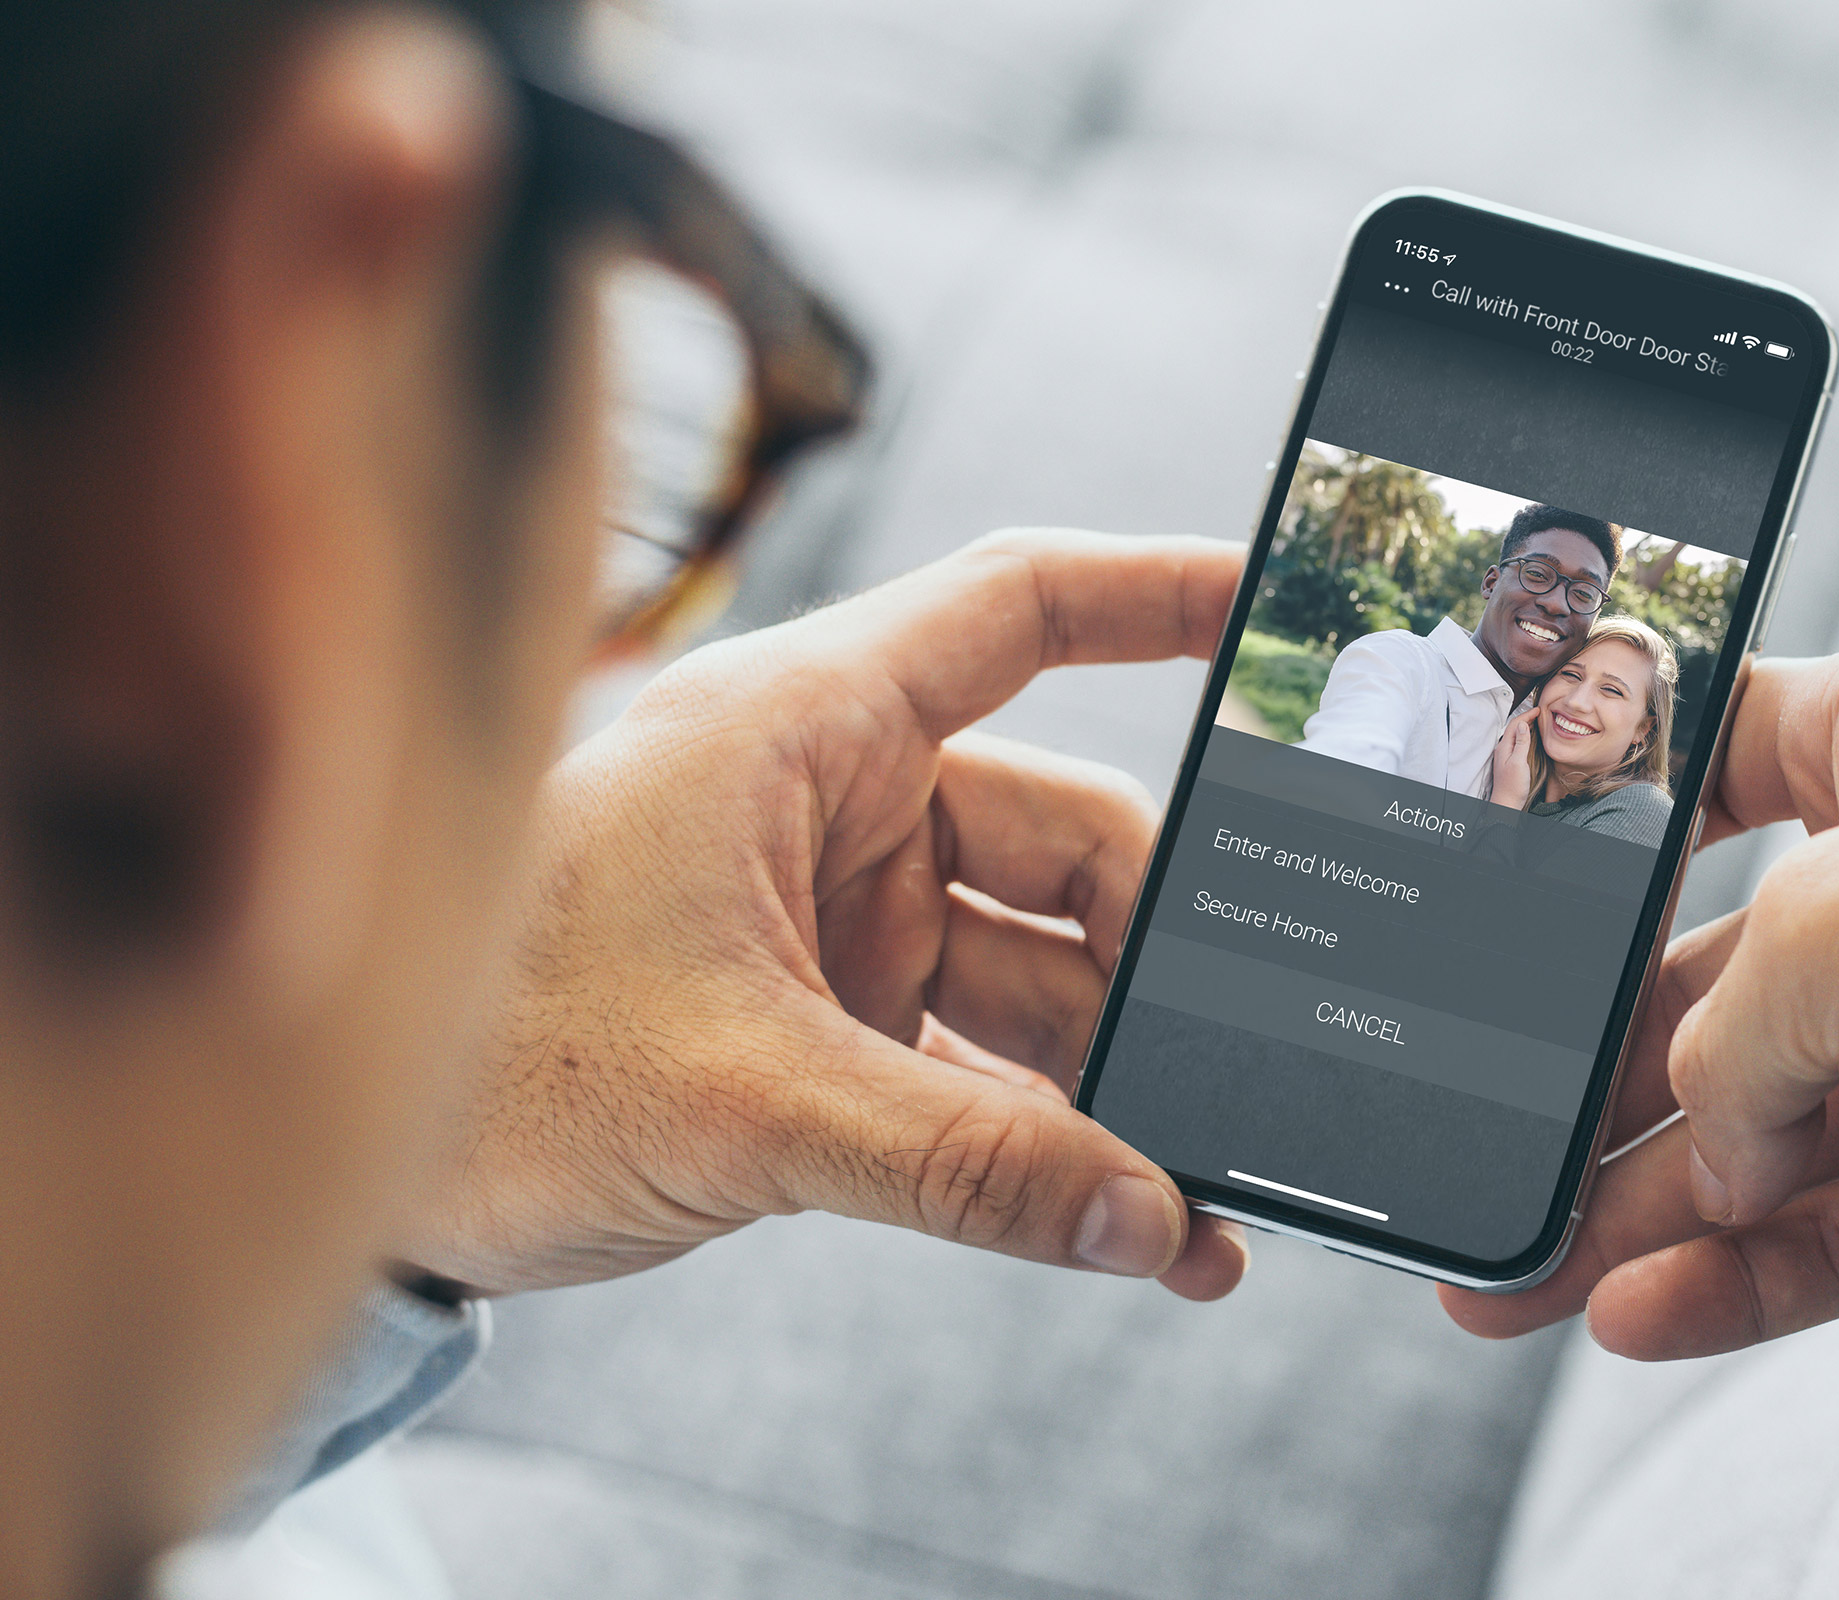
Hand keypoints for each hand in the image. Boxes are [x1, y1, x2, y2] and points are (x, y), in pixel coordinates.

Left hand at [407, 530, 1252, 1301]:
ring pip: (1036, 957)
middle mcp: (831, 800)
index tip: (1273, 598)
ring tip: (1191, 1185)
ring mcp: (836, 910)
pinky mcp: (828, 1013)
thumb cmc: (494, 1058)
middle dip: (1156, 950)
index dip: (1155, 592)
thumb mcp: (742, 1096)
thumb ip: (957, 1158)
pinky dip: (1046, 1128)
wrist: (367, 1166)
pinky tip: (1119, 1213)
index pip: (1016, 610)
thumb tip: (1150, 1218)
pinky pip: (981, 1052)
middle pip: (1066, 829)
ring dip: (1114, 1069)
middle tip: (1236, 1065)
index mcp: (800, 728)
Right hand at [1441, 633, 1838, 1357]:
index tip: (1515, 874)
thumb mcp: (1834, 937)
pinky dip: (1736, 1285)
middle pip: (1703, 996)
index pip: (1716, 759)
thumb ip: (1723, 1040)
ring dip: (1625, 1218)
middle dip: (1581, 1086)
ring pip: (1754, 1141)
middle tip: (1484, 1143)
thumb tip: (1701, 1150)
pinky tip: (1634, 1312)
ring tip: (1507, 1282)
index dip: (1613, 808)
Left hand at [1488, 700, 1539, 809]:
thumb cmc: (1513, 786)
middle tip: (1539, 713)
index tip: (1538, 710)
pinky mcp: (1510, 762)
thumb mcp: (1519, 762)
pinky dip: (1525, 737)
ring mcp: (1505, 756)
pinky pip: (1517, 744)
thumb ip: (1521, 743)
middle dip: (1526, 718)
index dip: (1526, 715)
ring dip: (1526, 727)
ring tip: (1537, 722)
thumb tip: (1523, 725)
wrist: (1507, 804)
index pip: (1515, 725)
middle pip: (1514, 728)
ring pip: (1516, 736)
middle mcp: (1503, 749)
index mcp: (1504, 747)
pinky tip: (1531, 740)